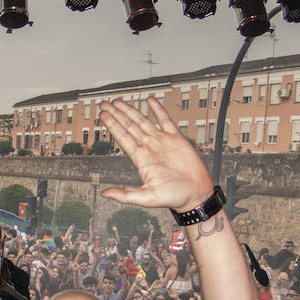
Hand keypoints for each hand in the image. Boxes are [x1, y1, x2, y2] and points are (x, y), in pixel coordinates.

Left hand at [99, 97, 213, 211]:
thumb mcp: (146, 197)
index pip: (122, 137)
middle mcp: (149, 148)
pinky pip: (166, 121)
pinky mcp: (177, 139)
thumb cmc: (173, 198)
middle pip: (129, 126)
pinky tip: (150, 101)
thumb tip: (106, 194)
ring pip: (143, 121)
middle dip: (116, 115)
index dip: (112, 125)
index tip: (103, 115)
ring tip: (119, 101)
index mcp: (140, 159)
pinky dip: (158, 110)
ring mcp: (162, 142)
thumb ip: (125, 195)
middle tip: (105, 104)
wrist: (196, 194)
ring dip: (131, 111)